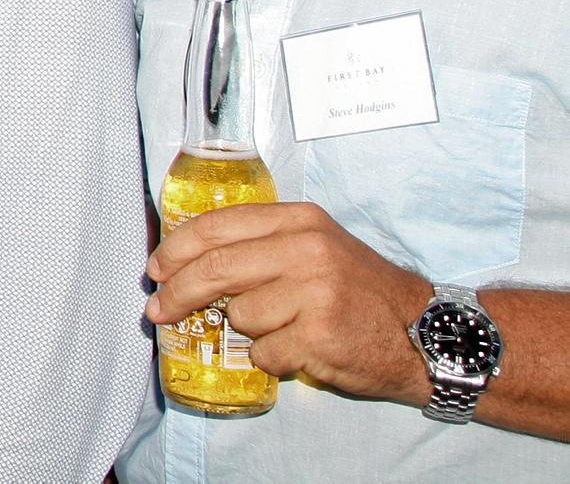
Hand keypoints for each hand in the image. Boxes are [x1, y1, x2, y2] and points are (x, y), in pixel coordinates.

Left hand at [146, 201, 433, 402]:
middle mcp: (306, 250)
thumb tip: (187, 260)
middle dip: (177, 293)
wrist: (425, 332)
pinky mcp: (319, 336)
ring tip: (285, 327)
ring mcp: (314, 293)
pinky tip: (301, 349)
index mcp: (299, 220)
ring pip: (240, 317)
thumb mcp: (316, 245)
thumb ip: (262, 243)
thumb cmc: (360, 290)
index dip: (176, 249)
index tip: (155, 268)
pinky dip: (274, 359)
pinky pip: (265, 353)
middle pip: (215, 270)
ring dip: (249, 331)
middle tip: (159, 310)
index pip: (217, 226)